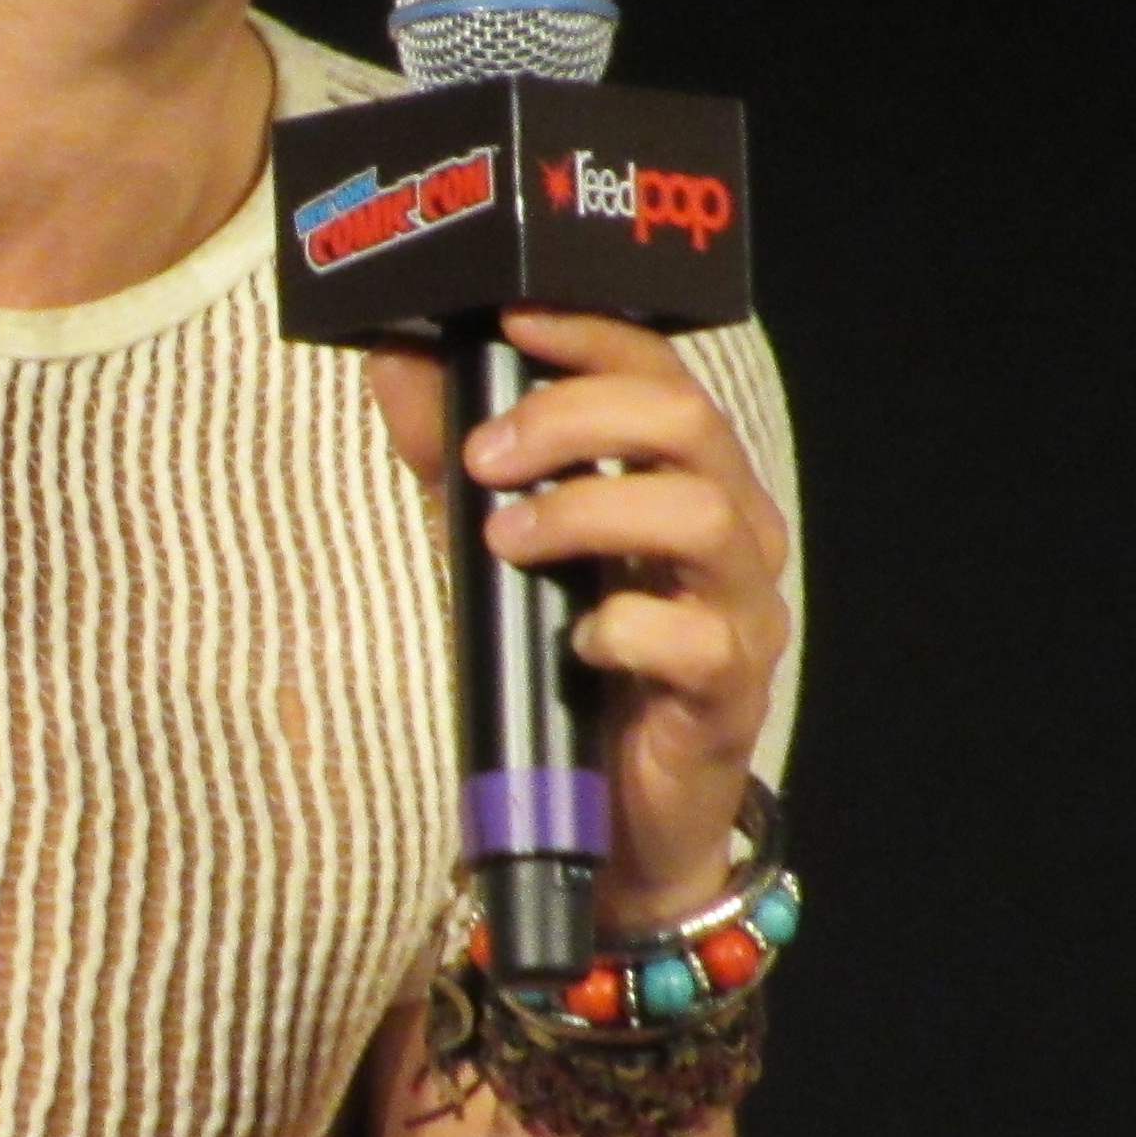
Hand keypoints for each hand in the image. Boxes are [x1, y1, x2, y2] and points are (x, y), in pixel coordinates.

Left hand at [365, 306, 792, 929]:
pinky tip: (574, 640)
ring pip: (703, 516)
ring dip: (589, 509)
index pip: (660, 371)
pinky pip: (699, 640)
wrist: (606, 815)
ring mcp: (742, 610)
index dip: (592, 335)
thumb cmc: (560, 658)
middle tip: (482, 455)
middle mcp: (732, 528)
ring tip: (506, 538)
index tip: (509, 321)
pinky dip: (625, 626)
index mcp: (685, 475)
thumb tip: (394, 353)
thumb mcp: (488, 538)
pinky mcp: (731, 694)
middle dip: (575, 417)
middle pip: (688, 423)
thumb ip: (448, 449)